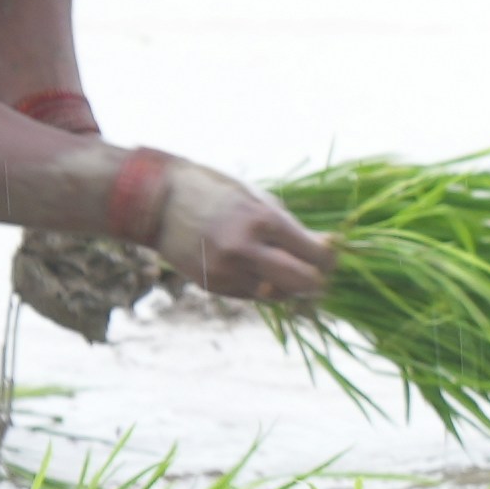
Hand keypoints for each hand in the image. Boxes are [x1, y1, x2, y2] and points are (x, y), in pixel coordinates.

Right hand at [145, 157, 331, 304]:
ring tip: (290, 272)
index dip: (330, 260)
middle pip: (303, 282)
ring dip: (291, 288)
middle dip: (317, 280)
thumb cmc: (215, 192)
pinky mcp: (213, 285)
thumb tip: (330, 247)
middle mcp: (245, 250)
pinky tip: (262, 273)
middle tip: (319, 274)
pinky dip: (265, 288)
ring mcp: (226, 271)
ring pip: (279, 294)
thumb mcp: (258, 200)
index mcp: (262, 221)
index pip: (314, 255)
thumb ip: (292, 228)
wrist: (157, 202)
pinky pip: (253, 296)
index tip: (332, 257)